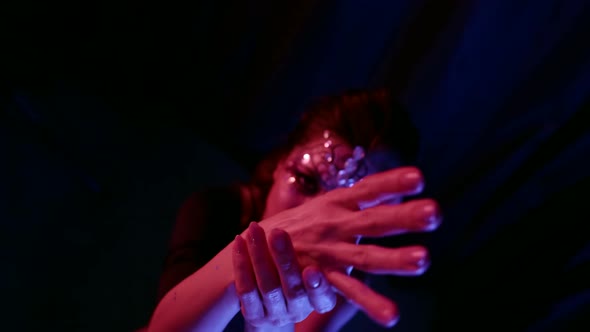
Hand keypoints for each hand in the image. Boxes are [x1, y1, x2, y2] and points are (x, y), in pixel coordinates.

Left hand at [232, 223, 336, 327]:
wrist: (274, 300)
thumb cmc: (303, 266)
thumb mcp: (321, 260)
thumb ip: (332, 245)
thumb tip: (354, 209)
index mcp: (320, 299)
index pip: (323, 299)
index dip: (317, 287)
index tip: (312, 270)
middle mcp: (299, 310)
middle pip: (293, 290)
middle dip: (285, 260)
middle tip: (277, 233)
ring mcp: (275, 313)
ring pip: (268, 287)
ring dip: (259, 255)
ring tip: (254, 228)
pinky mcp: (254, 313)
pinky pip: (245, 290)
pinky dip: (241, 264)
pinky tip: (239, 241)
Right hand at [258, 167, 441, 325]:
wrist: (253, 245)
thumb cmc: (298, 223)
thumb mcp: (325, 203)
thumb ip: (356, 200)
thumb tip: (387, 189)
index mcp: (337, 202)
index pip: (369, 188)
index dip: (392, 182)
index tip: (419, 178)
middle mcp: (335, 223)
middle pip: (374, 219)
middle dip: (404, 217)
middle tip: (435, 214)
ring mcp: (329, 250)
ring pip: (367, 256)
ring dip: (395, 258)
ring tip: (423, 260)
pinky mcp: (321, 275)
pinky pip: (349, 291)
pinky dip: (370, 302)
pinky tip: (392, 315)